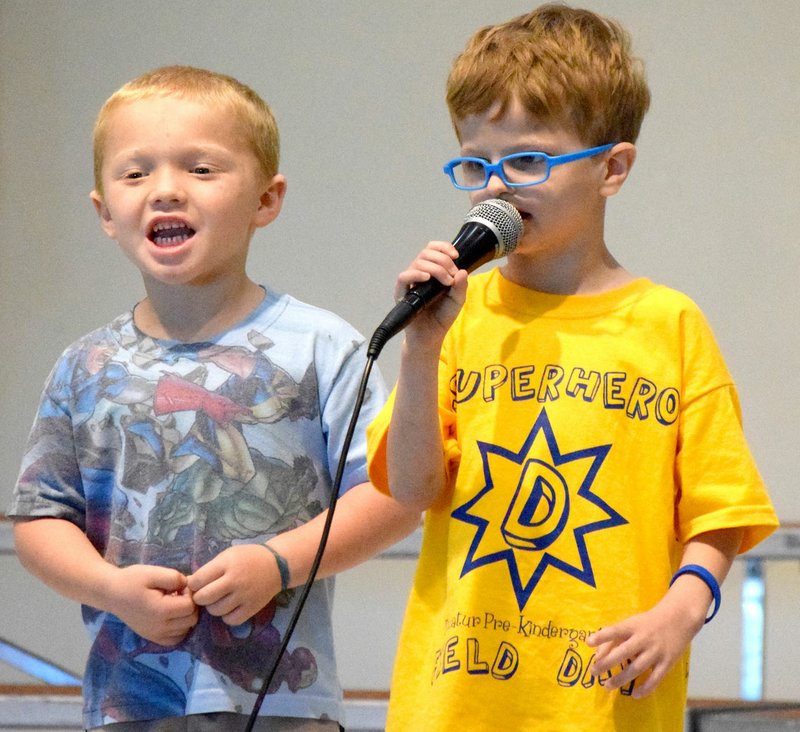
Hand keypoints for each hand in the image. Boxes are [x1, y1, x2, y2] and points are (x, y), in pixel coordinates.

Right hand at [106, 564, 198, 645]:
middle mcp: (160, 628)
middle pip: (191, 620)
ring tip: (174, 604)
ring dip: (185, 616)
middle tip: (178, 594)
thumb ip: (174, 578)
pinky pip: (176, 639)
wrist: (111, 594)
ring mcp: (156, 635)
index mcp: (161, 611)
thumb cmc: (132, 580)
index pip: (190, 606)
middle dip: (190, 605)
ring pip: (186, 630)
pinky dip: (179, 628)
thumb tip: (188, 585)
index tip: (179, 587)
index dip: (189, 594)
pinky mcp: (152, 638)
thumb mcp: (153, 572)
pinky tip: (172, 616)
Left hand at [188, 544, 280, 625]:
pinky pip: (230, 620)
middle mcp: (234, 581)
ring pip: (215, 610)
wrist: (277, 565)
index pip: (198, 580)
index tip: (198, 584)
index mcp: (227, 564)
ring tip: (219, 599)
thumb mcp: (228, 555)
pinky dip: (227, 615)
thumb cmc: (248, 557)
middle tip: (205, 594)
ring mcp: (243, 596)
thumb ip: (209, 569)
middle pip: (204, 598)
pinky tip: (230, 607)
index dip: (193, 584)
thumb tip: (189, 584)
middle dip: (200, 597)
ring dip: (213, 607)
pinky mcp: (252, 608)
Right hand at [394, 240, 467, 344]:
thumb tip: (462, 271)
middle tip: (452, 275)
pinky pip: (404, 277)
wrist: (431, 336)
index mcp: (432, 271)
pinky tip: (427, 278)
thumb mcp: (458, 300)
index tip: (456, 255)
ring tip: (445, 281)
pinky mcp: (402, 293)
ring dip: (435, 268)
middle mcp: (419, 273)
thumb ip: (461, 286)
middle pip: (426, 253)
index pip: (432, 249)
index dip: (443, 247)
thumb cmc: (442, 317)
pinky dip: (416, 274)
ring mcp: (410, 283)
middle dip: (443, 260)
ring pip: (417, 262)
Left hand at [586, 598, 703, 697]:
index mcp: (632, 626)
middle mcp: (643, 639)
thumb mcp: (630, 624)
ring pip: (637, 668)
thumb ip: (613, 637)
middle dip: (607, 663)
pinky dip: (645, 688)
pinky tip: (635, 695)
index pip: (615, 630)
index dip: (602, 636)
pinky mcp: (667, 662)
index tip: (588, 642)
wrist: (678, 618)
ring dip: (621, 678)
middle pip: (623, 652)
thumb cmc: (647, 623)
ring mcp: (656, 651)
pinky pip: (655, 678)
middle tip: (593, 672)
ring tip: (607, 686)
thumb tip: (597, 654)